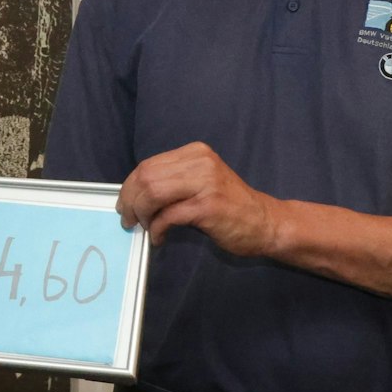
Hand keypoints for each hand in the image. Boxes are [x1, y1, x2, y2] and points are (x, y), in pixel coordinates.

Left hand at [117, 142, 280, 254]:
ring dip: (141, 214)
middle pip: (146, 177)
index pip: (148, 165)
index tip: (125, 204)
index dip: (130, 186)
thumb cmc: (230, 206)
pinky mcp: (208, 207)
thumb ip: (173, 181)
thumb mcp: (201, 182)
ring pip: (153, 193)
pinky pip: (168, 216)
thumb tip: (135, 195)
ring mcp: (205, 183)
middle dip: (130, 200)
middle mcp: (200, 162)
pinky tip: (159, 238)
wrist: (266, 223)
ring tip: (143, 227)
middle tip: (128, 219)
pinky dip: (157, 229)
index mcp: (195, 153)